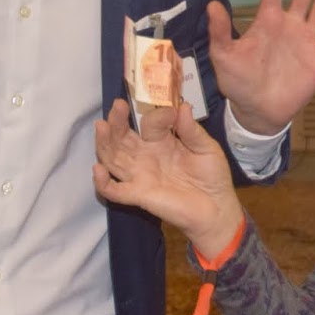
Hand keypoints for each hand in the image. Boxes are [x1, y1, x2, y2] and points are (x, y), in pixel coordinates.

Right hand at [94, 100, 243, 258]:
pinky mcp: (139, 195)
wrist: (217, 209)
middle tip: (117, 105)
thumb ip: (192, 130)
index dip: (158, 116)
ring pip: (113, 157)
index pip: (150, 123)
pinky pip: (114, 190)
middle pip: (123, 137)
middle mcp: (146, 155)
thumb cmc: (212, 176)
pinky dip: (102, 182)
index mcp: (162, 141)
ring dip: (104, 143)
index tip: (172, 111)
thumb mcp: (207, 149)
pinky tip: (98, 169)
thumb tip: (183, 106)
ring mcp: (140, 175)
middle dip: (117, 121)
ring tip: (101, 126)